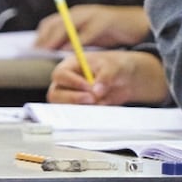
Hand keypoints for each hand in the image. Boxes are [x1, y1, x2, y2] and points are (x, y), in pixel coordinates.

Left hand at [34, 5, 149, 48]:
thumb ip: (74, 40)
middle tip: (39, 51)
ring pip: (69, 25)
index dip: (41, 36)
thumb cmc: (112, 31)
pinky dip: (77, 42)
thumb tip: (56, 50)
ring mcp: (93, 15)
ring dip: (57, 38)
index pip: (52, 22)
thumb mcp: (90, 34)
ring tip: (49, 51)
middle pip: (57, 23)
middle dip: (46, 37)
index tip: (34, 49)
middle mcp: (82, 13)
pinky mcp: (105, 22)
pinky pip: (87, 32)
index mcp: (76, 15)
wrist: (137, 24)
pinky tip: (70, 51)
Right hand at [47, 50, 169, 105]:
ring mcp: (70, 97)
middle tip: (93, 98)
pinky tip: (101, 107)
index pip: (60, 75)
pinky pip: (76, 115)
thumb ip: (105, 77)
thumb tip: (96, 91)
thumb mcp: (113, 67)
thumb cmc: (115, 67)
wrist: (125, 79)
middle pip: (55, 94)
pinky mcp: (78, 108)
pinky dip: (88, 114)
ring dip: (80, 107)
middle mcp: (66, 83)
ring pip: (64, 107)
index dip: (72, 82)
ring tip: (100, 101)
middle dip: (73, 98)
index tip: (88, 87)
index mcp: (70, 66)